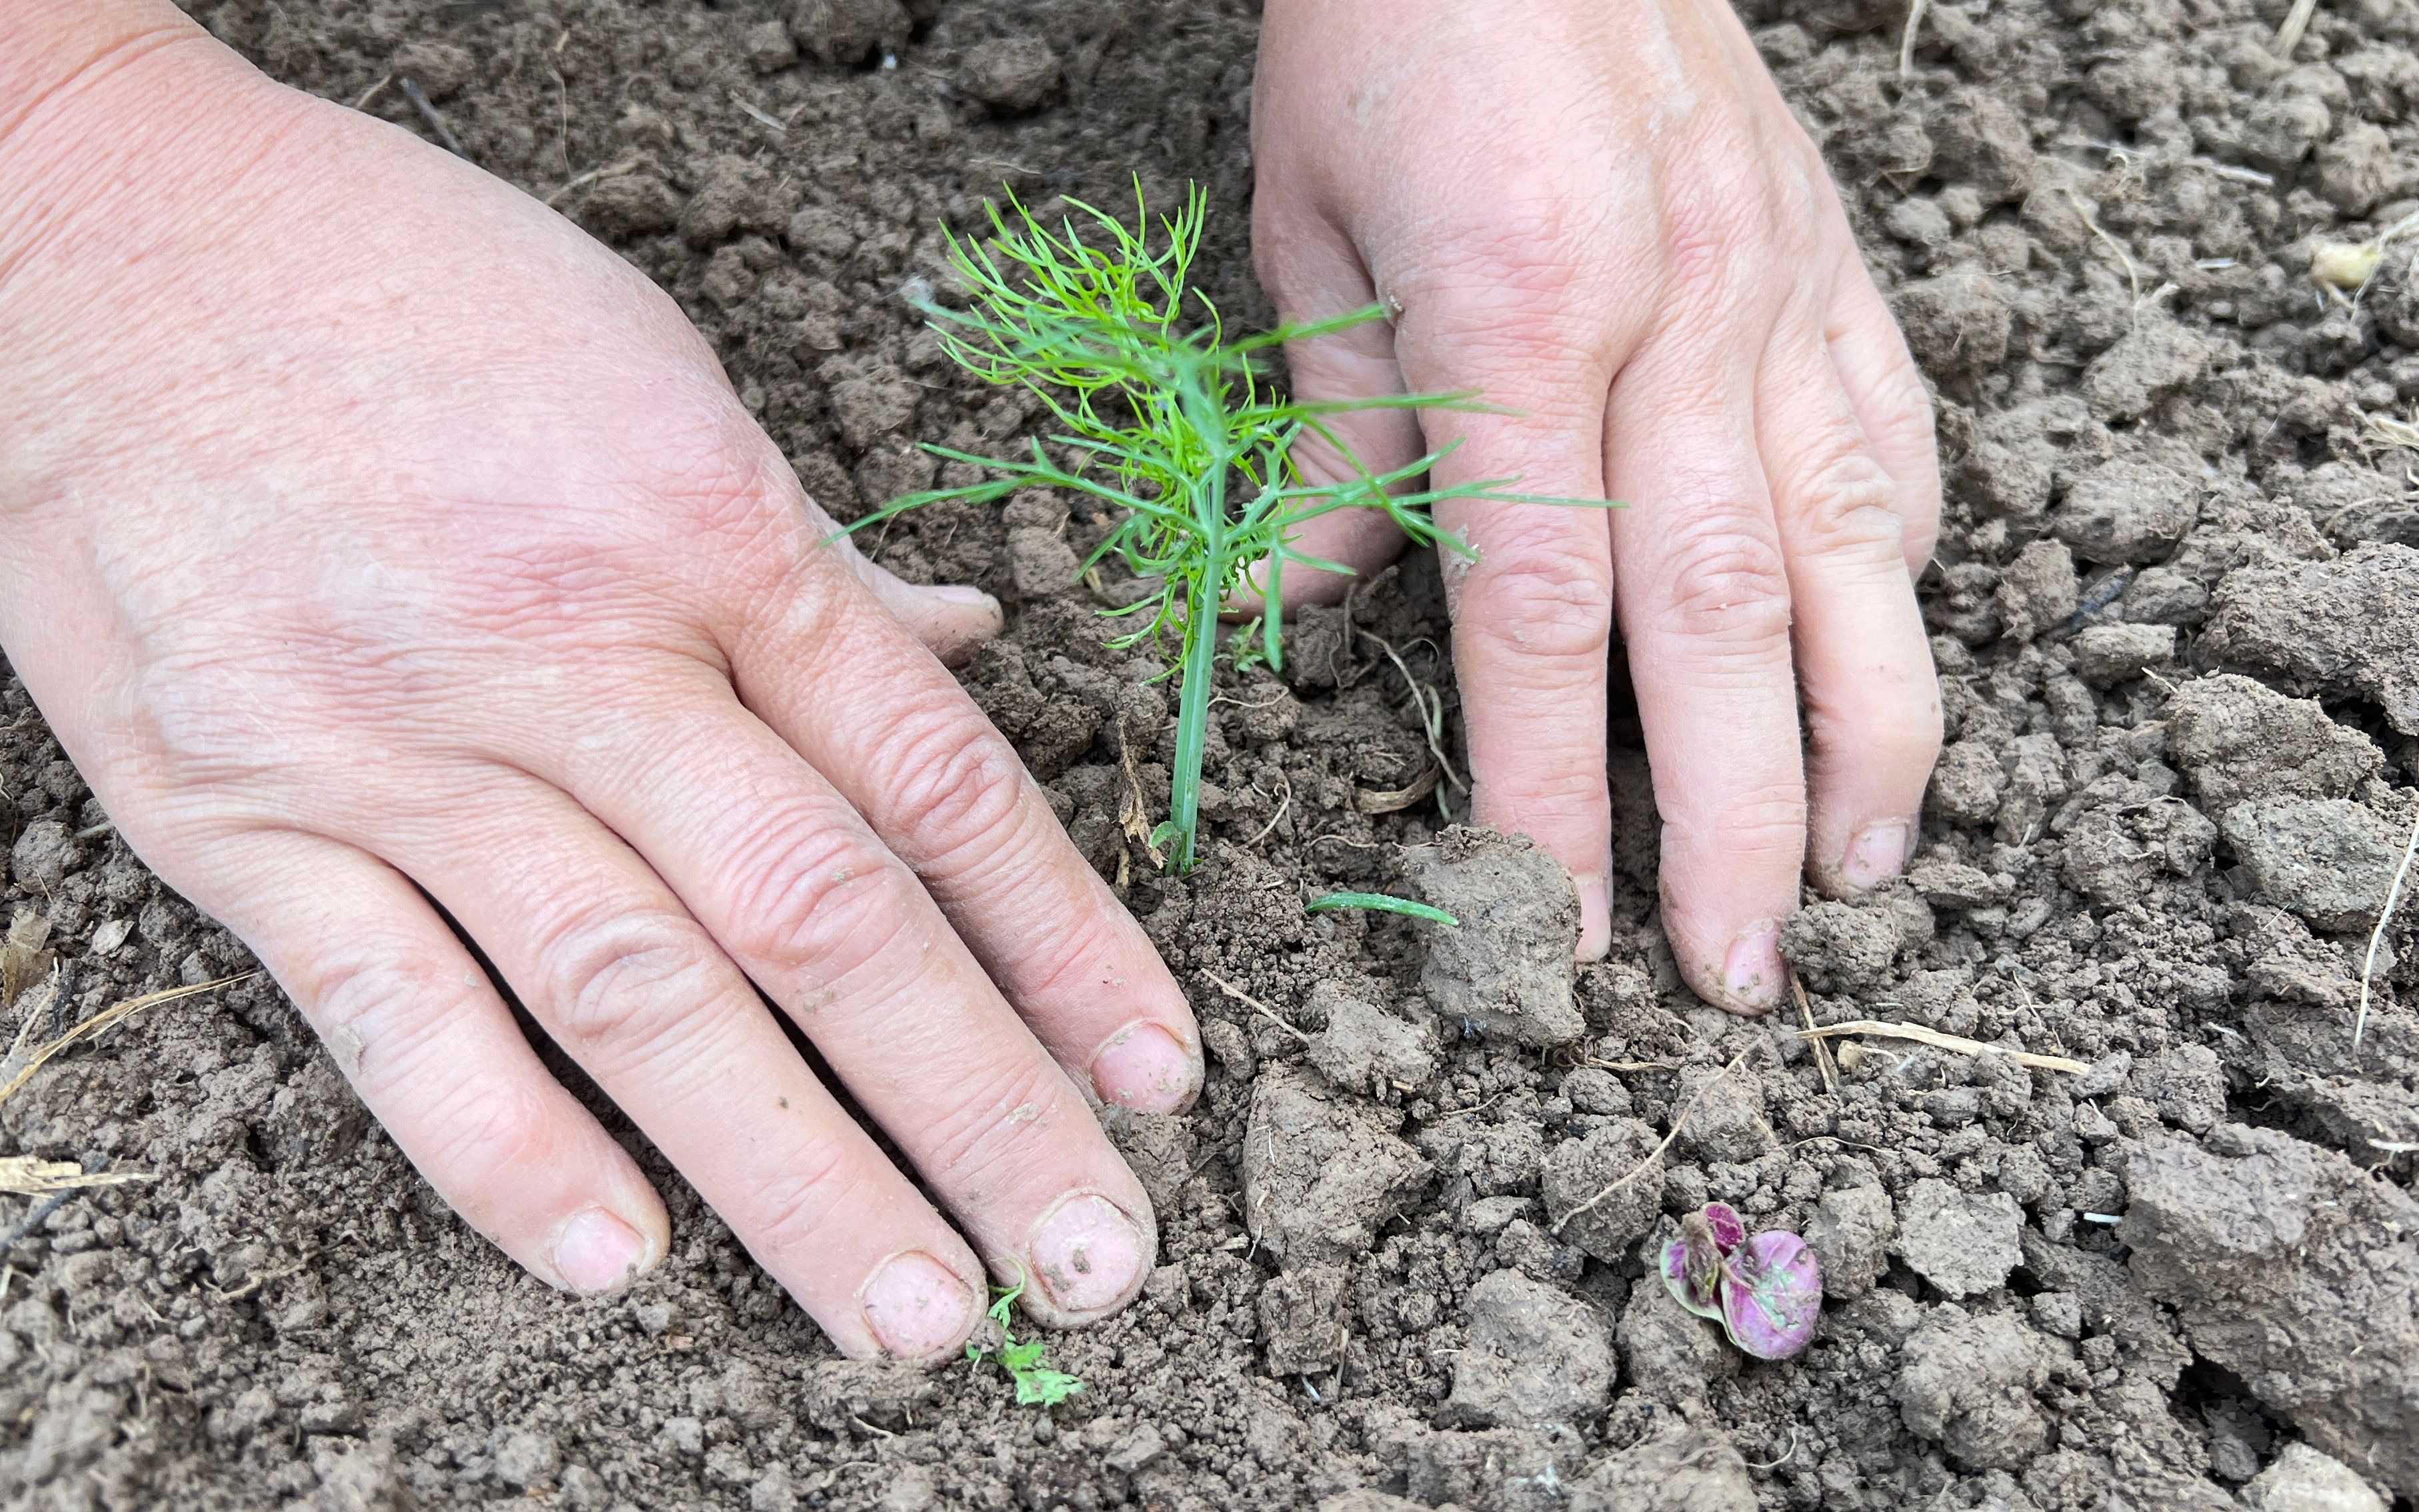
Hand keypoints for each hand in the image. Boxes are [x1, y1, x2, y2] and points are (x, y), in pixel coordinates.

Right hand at [0, 4, 1197, 1355]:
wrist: (104, 244)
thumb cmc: (410, 297)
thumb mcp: (658, 378)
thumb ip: (808, 555)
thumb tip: (963, 650)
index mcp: (707, 533)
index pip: (932, 779)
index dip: (1064, 942)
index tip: (1158, 1073)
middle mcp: (572, 653)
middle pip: (817, 918)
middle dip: (974, 1107)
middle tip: (1089, 1265)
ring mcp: (401, 748)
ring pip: (634, 1000)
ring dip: (793, 1177)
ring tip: (915, 1315)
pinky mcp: (240, 819)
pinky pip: (389, 1014)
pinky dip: (504, 1151)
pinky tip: (623, 1263)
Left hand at [1251, 0, 1942, 1008]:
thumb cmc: (1388, 27)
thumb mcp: (1308, 228)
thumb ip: (1336, 437)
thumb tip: (1308, 610)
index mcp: (1521, 315)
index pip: (1546, 612)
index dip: (1561, 794)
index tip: (1563, 931)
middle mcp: (1678, 316)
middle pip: (1725, 619)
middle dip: (1738, 821)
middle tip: (1740, 978)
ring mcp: (1780, 289)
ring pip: (1856, 552)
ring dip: (1870, 734)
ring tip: (1860, 876)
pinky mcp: (1834, 260)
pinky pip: (1893, 441)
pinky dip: (1899, 575)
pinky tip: (1888, 673)